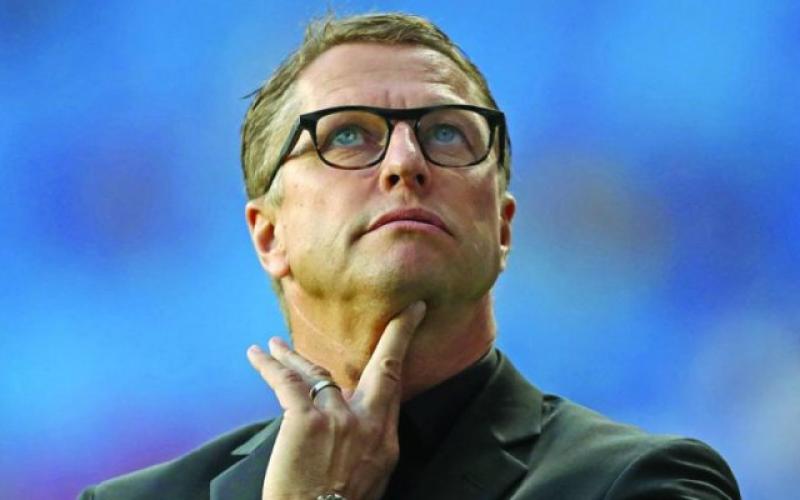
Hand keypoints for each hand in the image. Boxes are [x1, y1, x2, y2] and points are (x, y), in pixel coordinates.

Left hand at [246, 301, 426, 499]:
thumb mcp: (373, 477)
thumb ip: (371, 442)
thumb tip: (363, 418)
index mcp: (385, 440)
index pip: (394, 387)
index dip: (404, 350)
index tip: (413, 319)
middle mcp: (368, 424)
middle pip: (384, 367)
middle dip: (398, 332)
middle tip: (406, 308)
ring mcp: (339, 419)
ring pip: (318, 371)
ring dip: (291, 356)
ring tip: (274, 344)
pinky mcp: (306, 421)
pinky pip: (286, 382)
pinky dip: (269, 366)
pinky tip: (258, 355)